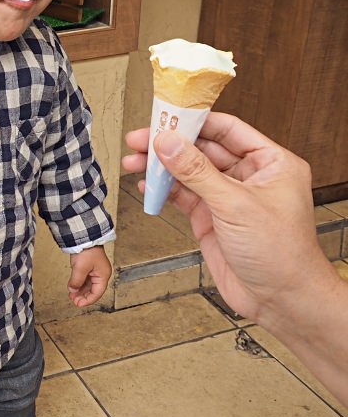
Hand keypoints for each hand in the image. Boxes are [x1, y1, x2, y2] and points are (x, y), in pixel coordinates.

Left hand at [68, 246, 110, 306]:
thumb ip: (76, 281)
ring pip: (88, 285)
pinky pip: (85, 279)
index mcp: (103, 275)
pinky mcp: (89, 267)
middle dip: (83, 296)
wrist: (84, 237)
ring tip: (72, 296)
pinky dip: (79, 284)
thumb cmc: (87, 250)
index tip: (79, 304)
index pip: (97, 293)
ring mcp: (95, 270)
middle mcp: (101, 274)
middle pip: (93, 290)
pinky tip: (73, 288)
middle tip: (74, 301)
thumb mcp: (80, 268)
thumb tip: (72, 290)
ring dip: (80, 291)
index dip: (88, 300)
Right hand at [121, 112, 322, 324]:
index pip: (228, 130)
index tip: (165, 117)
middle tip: (139, 140)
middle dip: (170, 145)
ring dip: (161, 168)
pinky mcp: (211, 218)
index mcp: (271, 163)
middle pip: (203, 149)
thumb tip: (168, 143)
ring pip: (189, 172)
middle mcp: (250, 177)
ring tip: (134, 162)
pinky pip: (183, 196)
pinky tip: (146, 186)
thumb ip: (197, 171)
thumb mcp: (235, 205)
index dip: (195, 122)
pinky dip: (163, 191)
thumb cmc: (282, 254)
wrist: (281, 300)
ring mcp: (228, 198)